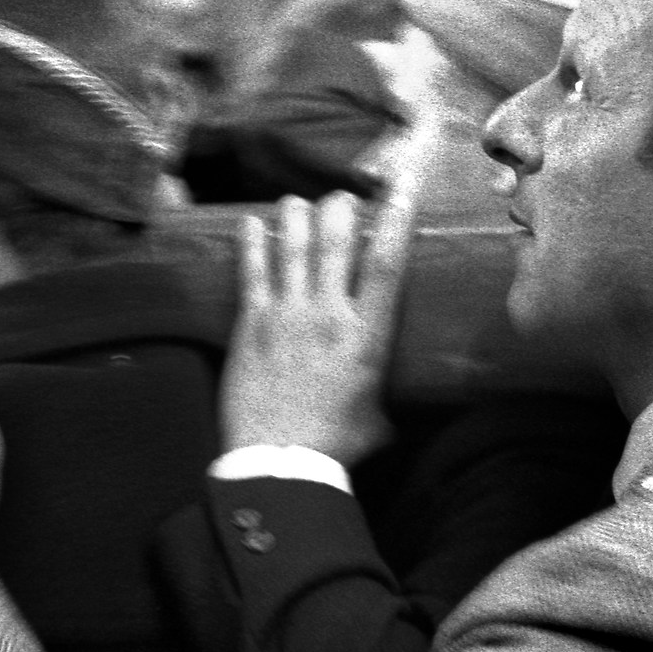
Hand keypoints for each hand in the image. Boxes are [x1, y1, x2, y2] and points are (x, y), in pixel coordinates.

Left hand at [219, 186, 417, 466]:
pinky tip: (250, 223)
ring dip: (295, 216)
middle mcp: (329, 315)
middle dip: (339, 209)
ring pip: (292, 246)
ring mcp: (288, 315)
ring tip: (296, 202)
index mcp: (368, 336)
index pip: (387, 263)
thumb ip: (386, 396)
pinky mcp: (253, 324)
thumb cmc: (335, 446)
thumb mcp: (379, 418)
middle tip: (341, 197)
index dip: (397, 219)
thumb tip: (396, 400)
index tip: (402, 189)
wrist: (279, 462)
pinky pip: (252, 272)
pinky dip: (252, 243)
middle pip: (336, 241)